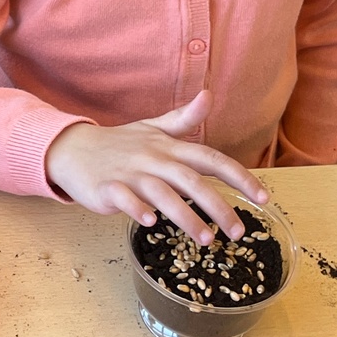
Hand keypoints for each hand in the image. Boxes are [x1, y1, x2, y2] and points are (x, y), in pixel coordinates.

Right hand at [44, 91, 267, 244]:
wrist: (73, 150)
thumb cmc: (118, 143)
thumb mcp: (152, 128)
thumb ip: (183, 118)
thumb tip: (209, 96)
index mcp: (169, 147)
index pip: (212, 159)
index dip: (240, 177)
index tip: (264, 198)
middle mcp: (154, 159)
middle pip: (192, 180)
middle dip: (219, 206)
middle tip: (239, 232)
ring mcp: (130, 174)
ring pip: (163, 194)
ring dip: (186, 216)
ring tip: (207, 240)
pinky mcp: (108, 188)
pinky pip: (125, 199)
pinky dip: (137, 209)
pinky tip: (150, 223)